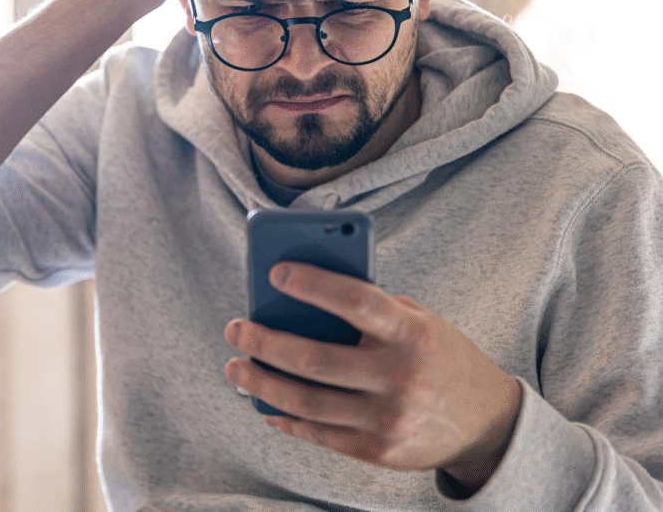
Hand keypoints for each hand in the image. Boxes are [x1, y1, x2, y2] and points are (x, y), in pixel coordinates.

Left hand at [224, 262, 522, 488]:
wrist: (488, 423)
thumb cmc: (439, 356)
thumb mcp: (418, 321)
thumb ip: (369, 310)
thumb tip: (297, 301)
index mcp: (413, 334)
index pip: (356, 302)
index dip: (313, 285)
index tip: (276, 272)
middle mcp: (401, 378)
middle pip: (314, 360)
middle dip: (264, 343)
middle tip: (236, 329)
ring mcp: (389, 419)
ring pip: (306, 401)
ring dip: (261, 384)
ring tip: (236, 366)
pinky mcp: (378, 451)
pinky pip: (318, 433)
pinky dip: (285, 417)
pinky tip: (264, 403)